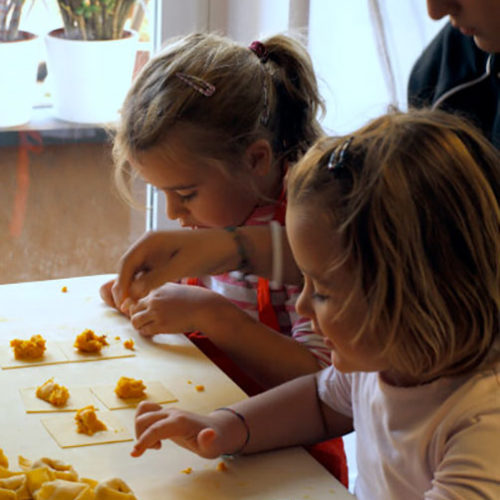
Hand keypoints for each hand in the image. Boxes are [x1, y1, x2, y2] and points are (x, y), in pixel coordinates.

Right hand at [112, 229, 238, 307]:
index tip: (122, 301)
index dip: (121, 283)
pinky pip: (149, 275)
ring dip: (134, 288)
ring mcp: (158, 253)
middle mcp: (151, 245)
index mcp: (151, 241)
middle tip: (124, 308)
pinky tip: (145, 299)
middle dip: (124, 287)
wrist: (227, 248)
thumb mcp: (181, 266)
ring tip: (133, 307)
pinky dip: (145, 286)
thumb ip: (156, 278)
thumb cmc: (206, 252)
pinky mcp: (166, 261)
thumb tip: (133, 292)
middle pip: (129, 267)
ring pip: (138, 272)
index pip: (127, 262)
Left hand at [128, 282, 225, 336]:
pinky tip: (154, 332)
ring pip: (135, 321)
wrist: (205, 308)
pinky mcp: (161, 325)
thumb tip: (152, 300)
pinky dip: (146, 333)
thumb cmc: (194, 299)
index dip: (139, 306)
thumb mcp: (175, 289)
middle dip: (137, 316)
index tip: (144, 312)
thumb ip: (162, 292)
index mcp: (157, 289)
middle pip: (133, 309)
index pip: (137, 297)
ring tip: (148, 328)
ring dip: (139, 326)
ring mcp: (156, 312)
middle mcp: (154, 299)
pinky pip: (144, 331)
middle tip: (145, 321)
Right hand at [131, 402, 244, 458]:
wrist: (216, 429)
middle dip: (141, 436)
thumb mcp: (213, 446)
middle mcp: (172, 413)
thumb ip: (208, 441)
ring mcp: (168, 412)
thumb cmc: (214, 440)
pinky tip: (155, 437)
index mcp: (180, 421)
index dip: (144, 440)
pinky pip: (146, 412)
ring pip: (143, 412)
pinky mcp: (165, 414)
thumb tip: (209, 434)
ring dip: (140, 429)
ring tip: (155, 442)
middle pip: (145, 418)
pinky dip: (143, 424)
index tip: (135, 454)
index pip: (157, 428)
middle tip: (157, 448)